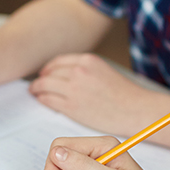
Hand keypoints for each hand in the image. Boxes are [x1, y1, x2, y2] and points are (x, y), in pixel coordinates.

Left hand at [29, 53, 160, 134]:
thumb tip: (64, 75)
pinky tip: (42, 101)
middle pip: (49, 72)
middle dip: (41, 78)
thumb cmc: (123, 94)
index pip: (58, 61)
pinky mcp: (72, 106)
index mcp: (87, 60)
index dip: (48, 68)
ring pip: (45, 85)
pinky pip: (48, 100)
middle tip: (36, 84)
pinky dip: (42, 99)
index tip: (44, 73)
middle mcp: (79, 71)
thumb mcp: (103, 71)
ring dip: (37, 88)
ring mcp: (74, 89)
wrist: (134, 110)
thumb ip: (84, 70)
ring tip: (34, 92)